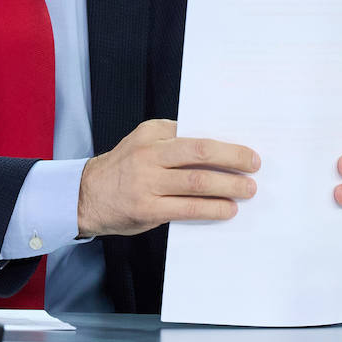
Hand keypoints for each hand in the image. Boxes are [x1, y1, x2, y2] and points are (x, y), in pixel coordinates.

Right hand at [77, 119, 259, 238]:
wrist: (86, 195)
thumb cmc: (124, 168)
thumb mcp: (142, 143)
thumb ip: (173, 142)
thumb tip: (219, 150)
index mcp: (151, 133)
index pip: (194, 132)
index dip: (223, 140)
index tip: (246, 146)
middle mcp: (148, 154)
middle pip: (199, 152)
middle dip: (232, 157)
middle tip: (255, 163)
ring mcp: (147, 182)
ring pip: (197, 182)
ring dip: (228, 185)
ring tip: (248, 189)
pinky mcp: (147, 209)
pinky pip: (188, 208)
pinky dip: (213, 208)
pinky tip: (228, 209)